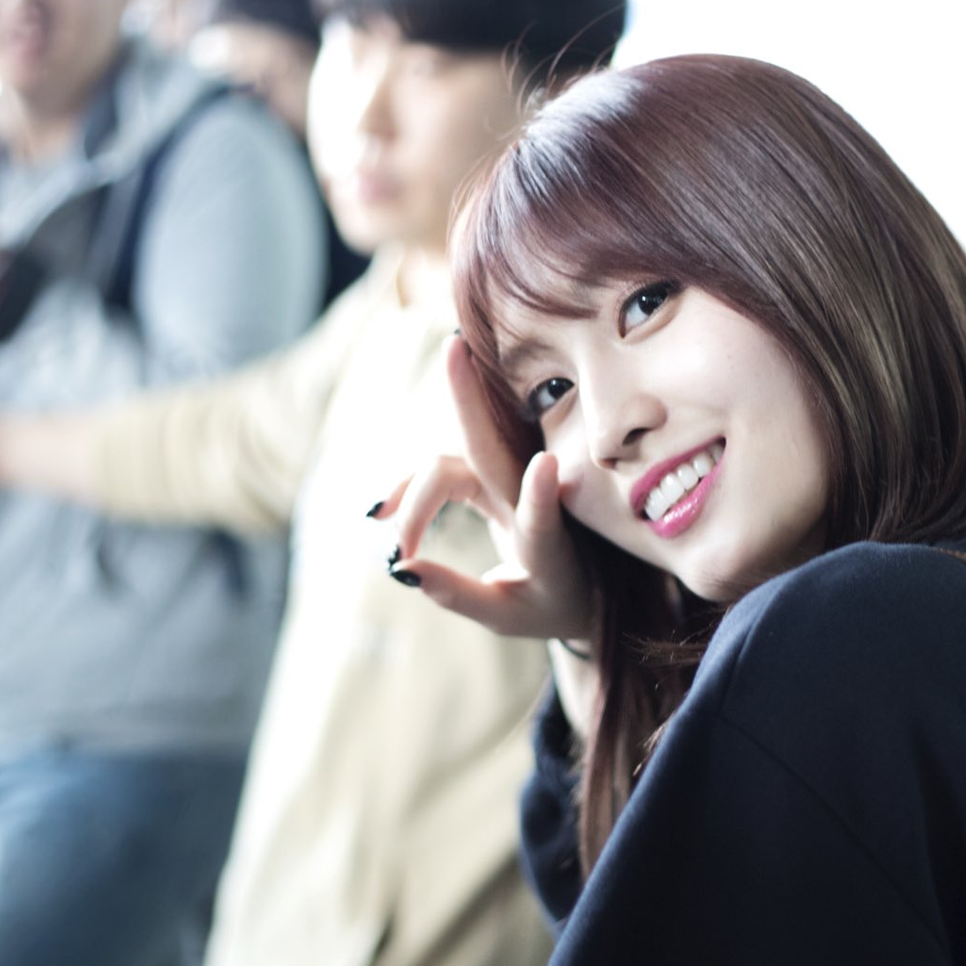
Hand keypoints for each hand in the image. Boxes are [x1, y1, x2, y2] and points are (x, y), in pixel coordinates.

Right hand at [368, 337, 599, 640]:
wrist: (581, 587)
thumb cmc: (549, 604)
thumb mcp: (508, 617)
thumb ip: (458, 594)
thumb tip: (402, 570)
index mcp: (547, 544)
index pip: (542, 516)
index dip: (541, 493)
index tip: (546, 466)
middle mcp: (526, 500)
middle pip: (489, 448)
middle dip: (469, 397)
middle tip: (454, 348)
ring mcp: (505, 482)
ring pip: (449, 463)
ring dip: (412, 488)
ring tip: (384, 525)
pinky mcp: (485, 478)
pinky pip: (441, 469)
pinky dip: (410, 487)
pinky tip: (385, 510)